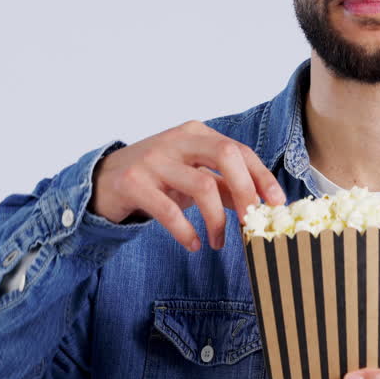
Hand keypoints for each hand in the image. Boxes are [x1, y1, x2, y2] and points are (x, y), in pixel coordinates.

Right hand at [90, 120, 286, 250]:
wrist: (102, 181)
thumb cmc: (157, 178)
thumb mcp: (192, 177)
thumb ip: (225, 187)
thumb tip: (262, 204)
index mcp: (196, 133)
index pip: (238, 150)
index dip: (261, 176)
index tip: (277, 202)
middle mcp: (177, 140)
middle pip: (226, 155)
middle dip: (246, 190)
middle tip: (251, 221)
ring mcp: (154, 159)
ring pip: (202, 186)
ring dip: (216, 221)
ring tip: (219, 243)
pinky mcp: (133, 182)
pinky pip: (169, 210)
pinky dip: (186, 232)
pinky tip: (194, 245)